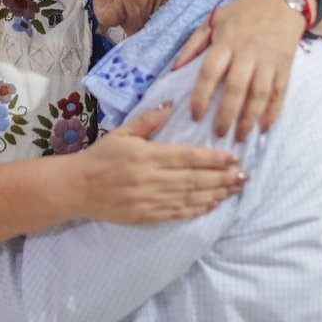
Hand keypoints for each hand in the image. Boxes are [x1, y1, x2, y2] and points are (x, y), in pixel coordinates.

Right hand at [70, 102, 245, 224]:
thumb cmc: (100, 156)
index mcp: (146, 155)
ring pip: (190, 198)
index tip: (234, 157)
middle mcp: (150, 179)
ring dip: (216, 194)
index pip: (187, 157)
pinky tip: (213, 204)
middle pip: (194, 179)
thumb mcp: (122, 132)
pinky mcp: (145, 216)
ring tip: (236, 189)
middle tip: (245, 175)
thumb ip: (148, 120)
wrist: (76, 187)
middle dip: (222, 177)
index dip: (213, 158)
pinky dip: (198, 210)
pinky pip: (177, 214)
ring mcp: (148, 200)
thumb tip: (171, 105)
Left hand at [172, 0, 303, 140]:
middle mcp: (247, 52)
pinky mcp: (285, 65)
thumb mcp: (213, 20)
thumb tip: (175, 69)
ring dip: (249, 119)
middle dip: (226, 115)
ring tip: (240, 137)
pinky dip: (273, 112)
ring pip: (259, 95)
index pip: (209, 73)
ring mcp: (268, 60)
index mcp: (226, 42)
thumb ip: (193, 44)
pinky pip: (279, 93)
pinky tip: (264, 128)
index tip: (195, 116)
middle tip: (217, 134)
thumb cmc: (243, 11)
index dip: (201, 96)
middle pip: (236, 89)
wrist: (283, 1)